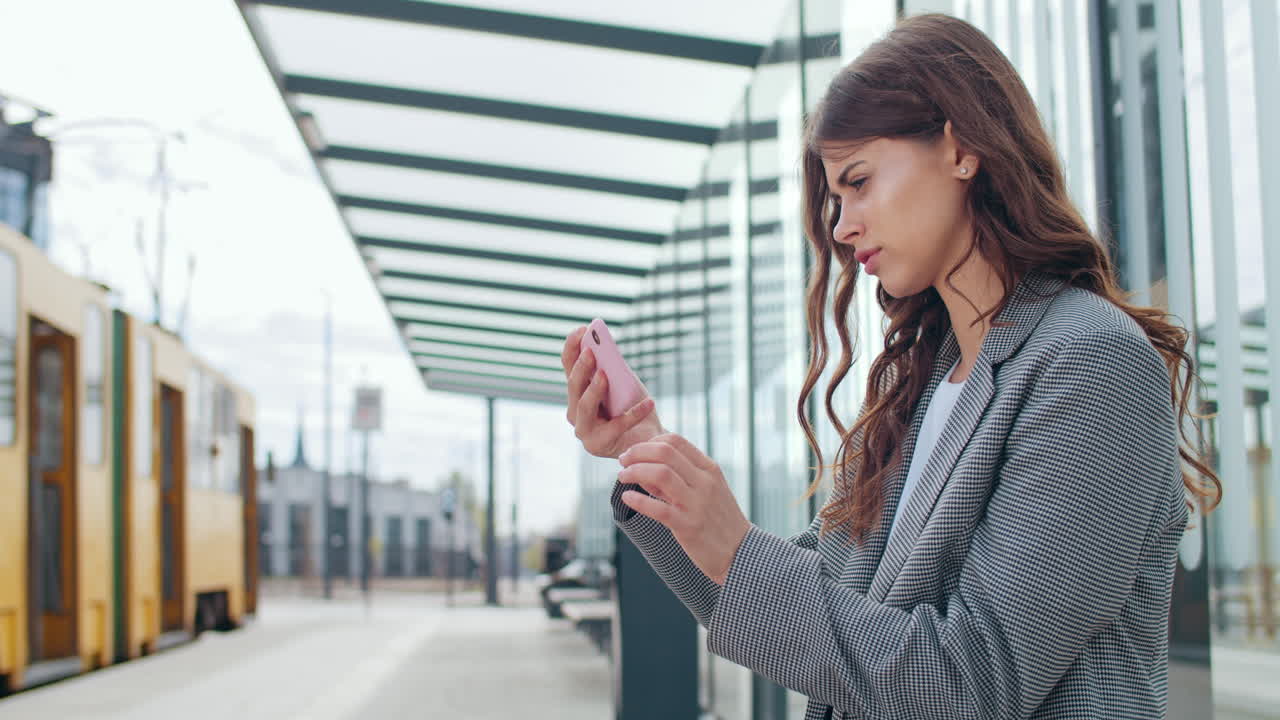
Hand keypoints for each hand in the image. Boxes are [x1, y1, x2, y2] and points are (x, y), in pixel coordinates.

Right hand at [562, 326, 663, 458]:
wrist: (648, 438)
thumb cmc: (633, 407)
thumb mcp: (624, 383)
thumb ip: (613, 368)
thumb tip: (608, 348)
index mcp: (578, 391)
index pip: (568, 366)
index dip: (572, 347)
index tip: (582, 329)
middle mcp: (574, 410)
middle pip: (573, 386)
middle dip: (581, 368)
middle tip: (591, 352)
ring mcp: (583, 429)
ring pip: (583, 406)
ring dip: (594, 389)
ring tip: (605, 375)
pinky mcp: (597, 445)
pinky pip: (615, 426)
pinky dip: (633, 414)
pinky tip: (649, 402)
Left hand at [617, 433, 751, 585]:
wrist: (740, 552)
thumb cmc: (718, 520)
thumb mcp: (705, 492)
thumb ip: (676, 478)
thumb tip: (642, 468)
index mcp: (709, 469)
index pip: (676, 441)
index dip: (649, 443)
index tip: (634, 452)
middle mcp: (704, 482)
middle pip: (665, 452)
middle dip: (637, 453)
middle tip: (623, 461)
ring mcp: (697, 504)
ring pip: (661, 474)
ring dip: (635, 472)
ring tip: (622, 477)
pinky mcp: (689, 526)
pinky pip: (659, 509)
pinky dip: (638, 501)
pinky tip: (627, 498)